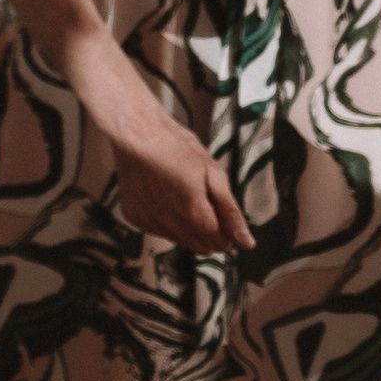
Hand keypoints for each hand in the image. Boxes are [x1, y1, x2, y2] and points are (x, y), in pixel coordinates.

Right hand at [106, 108, 253, 257]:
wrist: (136, 132)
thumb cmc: (175, 146)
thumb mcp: (213, 173)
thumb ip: (231, 212)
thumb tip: (246, 243)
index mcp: (193, 213)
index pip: (220, 245)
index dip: (226, 231)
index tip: (221, 213)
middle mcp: (169, 223)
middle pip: (200, 247)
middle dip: (208, 231)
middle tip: (204, 202)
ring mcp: (149, 221)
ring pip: (180, 240)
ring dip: (186, 226)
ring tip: (181, 195)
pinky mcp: (133, 216)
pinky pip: (158, 230)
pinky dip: (165, 219)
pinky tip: (163, 196)